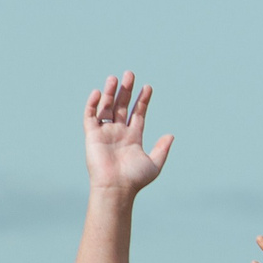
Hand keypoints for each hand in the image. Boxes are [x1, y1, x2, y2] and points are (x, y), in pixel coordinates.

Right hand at [82, 72, 171, 196]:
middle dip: (127, 91)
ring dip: (111, 93)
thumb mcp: (154, 163)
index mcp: (133, 137)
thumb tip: (171, 135)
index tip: (148, 87)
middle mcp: (118, 132)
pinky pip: (90, 116)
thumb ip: (162, 148)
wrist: (116, 187)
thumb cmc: (135, 179)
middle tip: (130, 74)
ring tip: (115, 78)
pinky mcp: (91, 135)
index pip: (138, 114)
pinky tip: (99, 93)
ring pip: (107, 107)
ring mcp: (105, 132)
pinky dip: (93, 104)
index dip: (143, 101)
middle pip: (123, 106)